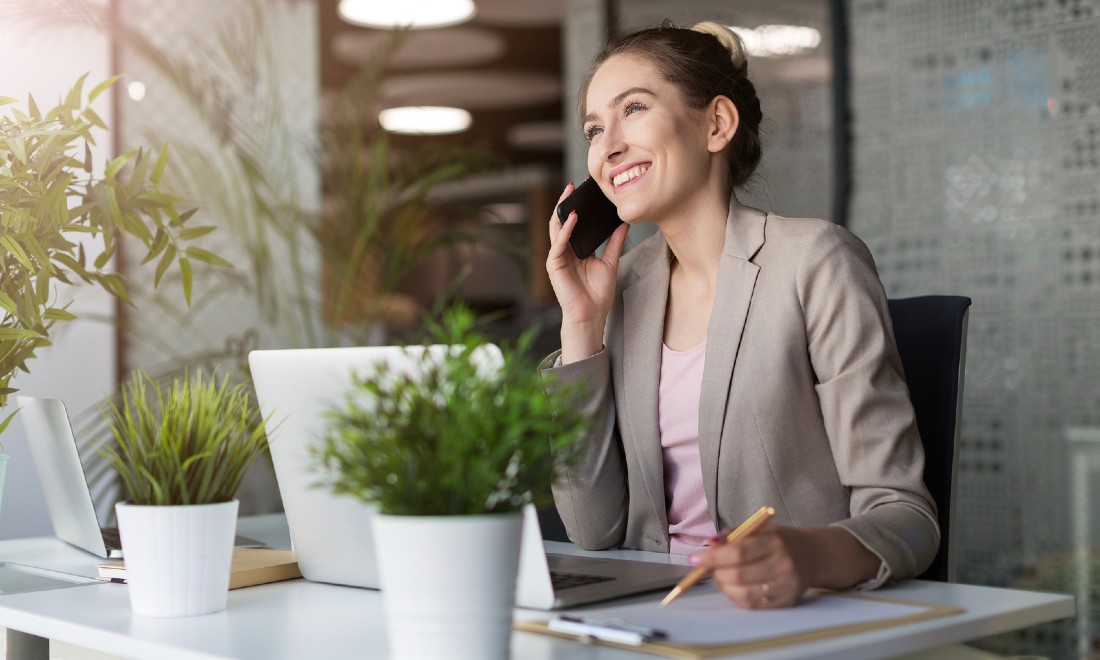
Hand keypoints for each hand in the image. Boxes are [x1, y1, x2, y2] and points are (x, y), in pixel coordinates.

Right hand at [546, 183, 628, 362]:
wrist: (592, 315)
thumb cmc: (598, 294)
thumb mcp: (610, 263)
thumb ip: (615, 243)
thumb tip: (624, 224)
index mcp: (576, 249)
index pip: (575, 223)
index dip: (579, 207)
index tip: (588, 191)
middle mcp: (565, 251)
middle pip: (563, 221)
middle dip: (566, 202)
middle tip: (574, 185)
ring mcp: (558, 257)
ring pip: (556, 228)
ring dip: (561, 210)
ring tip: (569, 194)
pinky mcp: (554, 266)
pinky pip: (558, 244)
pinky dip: (564, 230)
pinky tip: (572, 218)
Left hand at [689, 527, 814, 608]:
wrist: (813, 555)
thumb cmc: (780, 540)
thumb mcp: (759, 528)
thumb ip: (732, 534)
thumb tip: (709, 545)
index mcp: (775, 541)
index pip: (738, 552)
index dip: (713, 557)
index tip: (695, 558)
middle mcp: (783, 564)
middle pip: (739, 575)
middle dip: (716, 573)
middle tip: (708, 568)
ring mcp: (786, 585)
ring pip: (744, 594)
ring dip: (724, 587)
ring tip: (721, 577)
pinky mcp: (786, 601)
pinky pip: (753, 604)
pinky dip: (736, 597)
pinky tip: (734, 587)